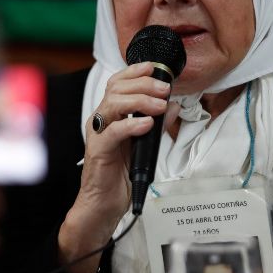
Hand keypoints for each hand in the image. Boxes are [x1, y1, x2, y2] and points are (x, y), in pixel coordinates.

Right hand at [59, 62, 172, 272]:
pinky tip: (147, 125)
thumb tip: (174, 105)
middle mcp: (101, 121)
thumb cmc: (120, 175)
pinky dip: (131, 125)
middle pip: (116, 89)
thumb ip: (155, 122)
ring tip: (159, 105)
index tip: (155, 68)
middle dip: (143, 84)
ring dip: (139, 101)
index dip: (135, 71)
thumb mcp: (144, 144)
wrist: (105, 205)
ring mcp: (98, 135)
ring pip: (112, 104)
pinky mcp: (98, 152)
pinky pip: (112, 132)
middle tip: (165, 89)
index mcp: (109, 115)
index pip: (117, 83)